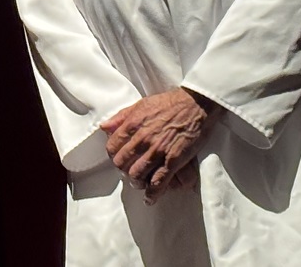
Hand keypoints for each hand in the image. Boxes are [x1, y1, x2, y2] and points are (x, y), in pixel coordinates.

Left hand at [101, 88, 217, 203]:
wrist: (196, 104)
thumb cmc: (169, 103)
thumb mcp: (140, 104)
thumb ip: (121, 117)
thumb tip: (104, 127)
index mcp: (133, 124)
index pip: (112, 147)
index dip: (113, 156)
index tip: (118, 158)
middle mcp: (142, 138)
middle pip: (122, 163)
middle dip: (123, 170)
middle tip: (128, 171)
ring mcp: (158, 151)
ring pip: (137, 174)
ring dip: (136, 182)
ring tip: (139, 183)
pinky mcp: (174, 160)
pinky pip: (159, 182)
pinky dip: (153, 193)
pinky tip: (150, 198)